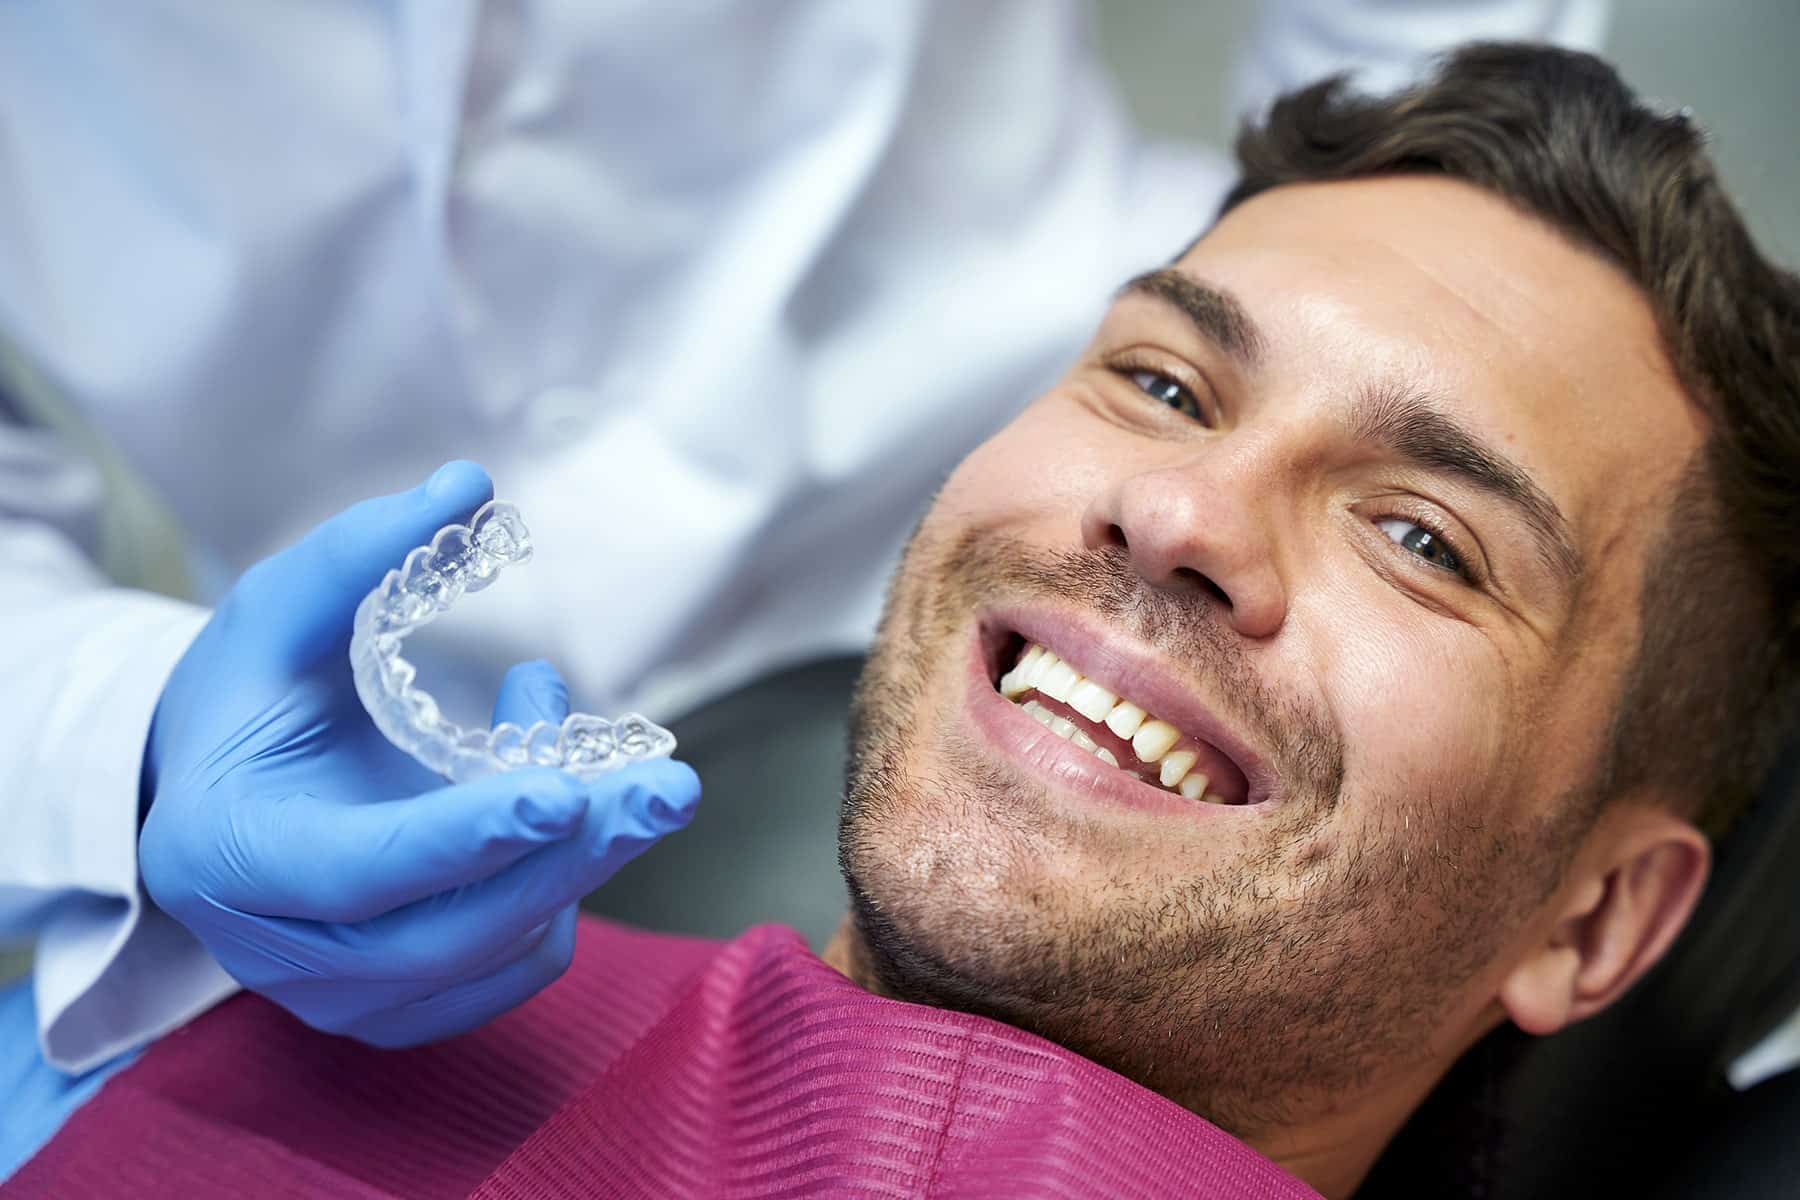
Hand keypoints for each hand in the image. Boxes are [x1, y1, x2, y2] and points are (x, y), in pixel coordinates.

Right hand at [139, 461, 698, 1046]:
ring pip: (498, 953)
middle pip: (449, 931)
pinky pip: (519, 965)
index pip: (358, 870)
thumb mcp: (277, 614)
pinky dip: (561, 884)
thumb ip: (360, 554)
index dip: (462, 836)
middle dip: (570, 856)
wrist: (222, 796)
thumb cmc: (251, 696)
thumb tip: (468, 484)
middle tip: (670, 788)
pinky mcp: (404, 1008)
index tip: (563, 789)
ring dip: (575, 855)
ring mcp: (344, 997)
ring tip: (572, 744)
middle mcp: (283, 950)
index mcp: (233, 852)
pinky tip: (554, 800)